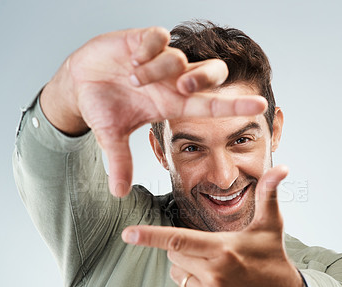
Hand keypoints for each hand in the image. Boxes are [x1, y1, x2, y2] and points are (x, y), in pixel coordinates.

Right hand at [40, 27, 266, 196]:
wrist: (81, 83)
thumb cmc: (103, 108)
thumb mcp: (112, 137)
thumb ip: (121, 162)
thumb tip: (119, 194)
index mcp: (171, 103)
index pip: (210, 105)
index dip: (235, 106)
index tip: (260, 106)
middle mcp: (172, 80)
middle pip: (212, 73)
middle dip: (203, 79)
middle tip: (181, 87)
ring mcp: (160, 59)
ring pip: (179, 57)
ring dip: (157, 70)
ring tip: (133, 78)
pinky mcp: (144, 39)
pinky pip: (158, 37)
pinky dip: (148, 48)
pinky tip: (132, 58)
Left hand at [122, 165, 305, 286]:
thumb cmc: (272, 258)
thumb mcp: (270, 225)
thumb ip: (268, 194)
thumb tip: (280, 168)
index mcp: (222, 250)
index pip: (178, 240)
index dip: (150, 236)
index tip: (129, 234)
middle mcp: (213, 275)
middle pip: (174, 256)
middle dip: (185, 251)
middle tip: (210, 252)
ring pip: (176, 276)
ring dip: (188, 270)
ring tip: (215, 270)